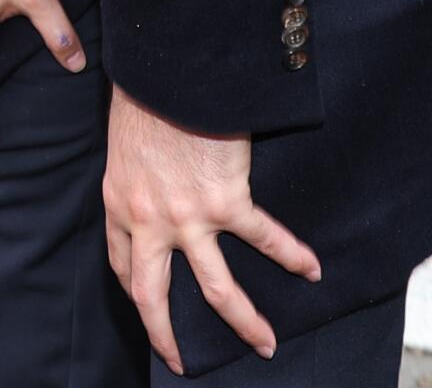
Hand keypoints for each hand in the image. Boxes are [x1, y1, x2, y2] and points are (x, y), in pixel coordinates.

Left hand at [103, 85, 320, 373]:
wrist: (166, 72)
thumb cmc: (143, 95)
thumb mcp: (124, 142)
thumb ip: (137, 173)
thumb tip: (152, 179)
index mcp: (119, 203)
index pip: (122, 262)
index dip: (135, 287)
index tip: (146, 302)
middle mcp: (148, 219)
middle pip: (154, 295)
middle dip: (167, 335)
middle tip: (181, 363)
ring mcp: (187, 216)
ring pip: (215, 287)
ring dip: (242, 320)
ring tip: (264, 344)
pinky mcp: (226, 201)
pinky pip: (264, 238)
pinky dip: (291, 255)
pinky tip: (312, 270)